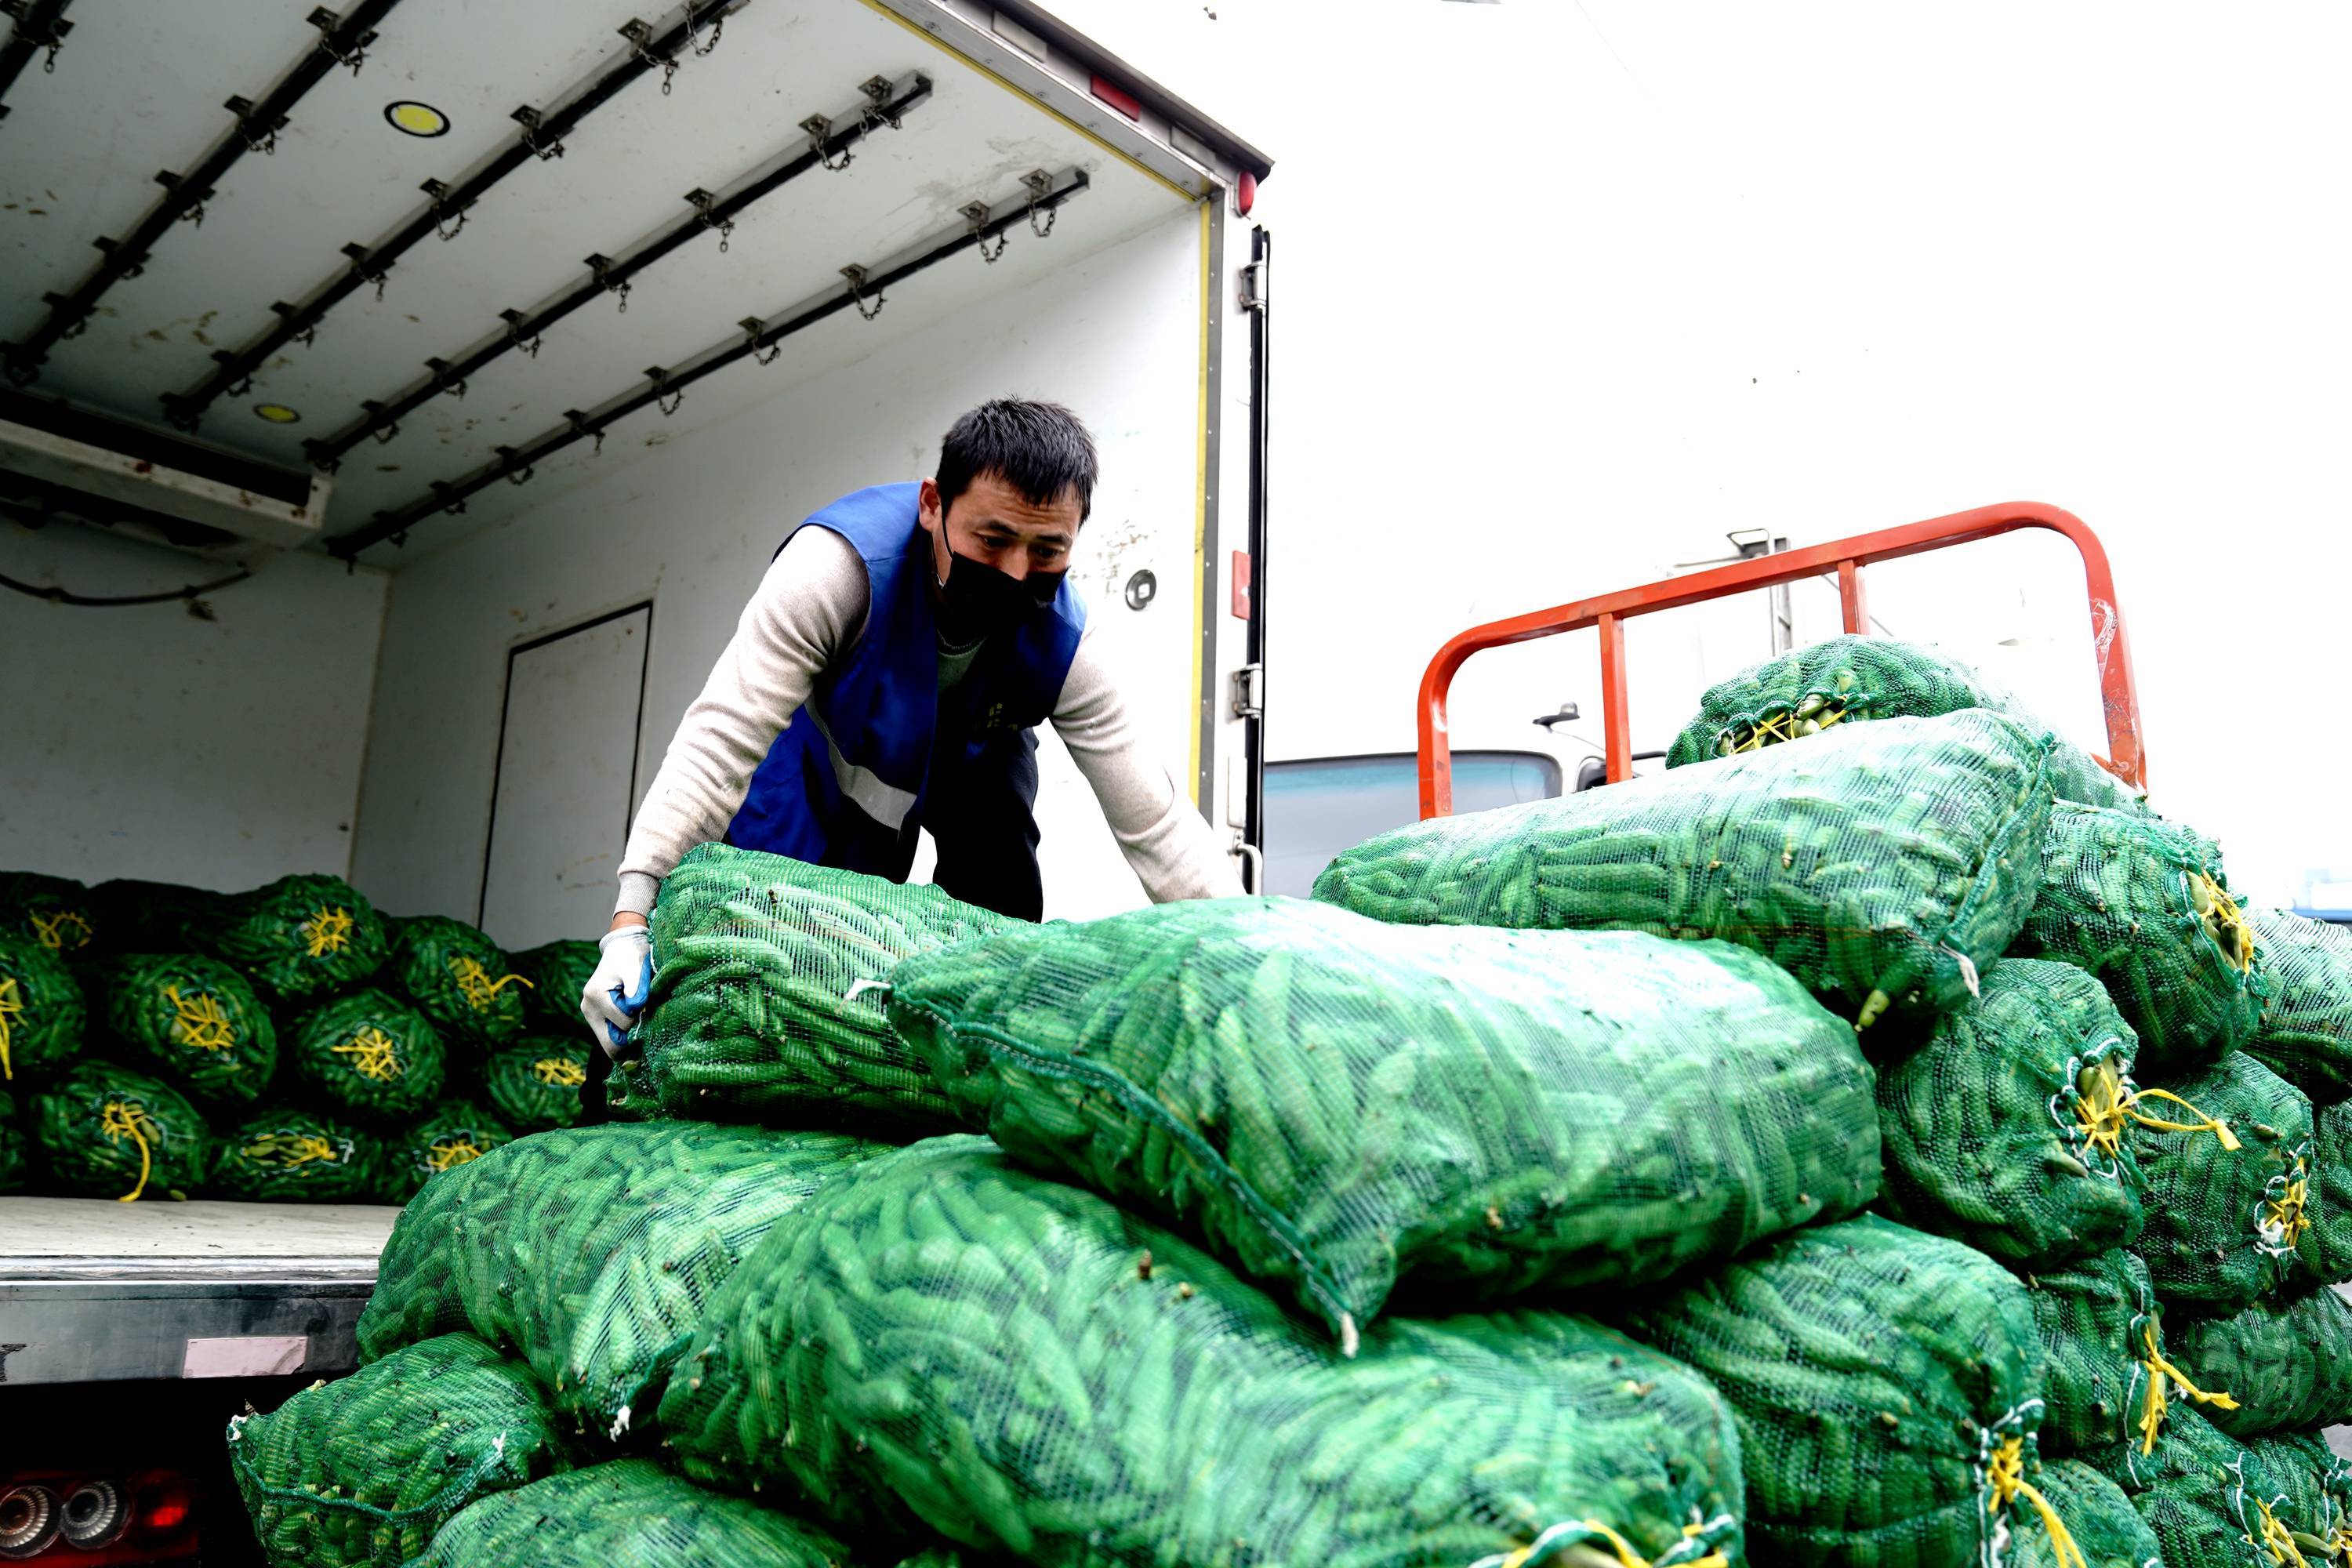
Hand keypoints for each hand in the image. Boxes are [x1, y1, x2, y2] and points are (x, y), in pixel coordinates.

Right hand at [582, 923, 652, 1055]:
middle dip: (630, 1037)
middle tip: (645, 1022)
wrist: (622, 947)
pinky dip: (622, 1032)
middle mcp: (588, 1007)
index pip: (623, 1024)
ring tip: (638, 1015)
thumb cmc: (631, 956)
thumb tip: (635, 1010)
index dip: (640, 1018)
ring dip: (627, 1034)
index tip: (647, 1004)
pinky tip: (633, 1018)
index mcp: (596, 995)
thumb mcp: (636, 969)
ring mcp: (589, 1013)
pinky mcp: (593, 1016)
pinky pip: (609, 1035)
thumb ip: (636, 990)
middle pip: (610, 1044)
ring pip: (609, 1042)